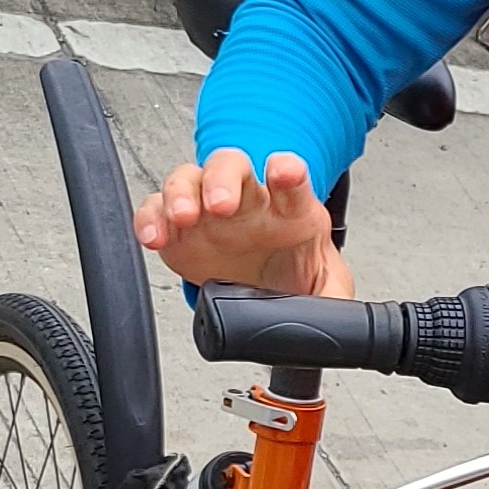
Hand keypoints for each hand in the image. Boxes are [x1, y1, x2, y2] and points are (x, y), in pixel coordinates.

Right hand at [132, 151, 352, 296]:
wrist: (266, 278)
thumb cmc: (293, 265)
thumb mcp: (324, 283)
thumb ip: (334, 298)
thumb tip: (339, 321)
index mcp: (289, 207)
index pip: (290, 180)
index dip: (286, 172)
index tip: (284, 172)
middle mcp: (247, 199)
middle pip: (231, 167)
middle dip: (223, 180)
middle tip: (220, 205)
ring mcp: (208, 207)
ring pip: (188, 180)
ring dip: (181, 194)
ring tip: (182, 217)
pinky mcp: (178, 227)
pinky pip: (155, 210)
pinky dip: (149, 219)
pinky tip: (152, 236)